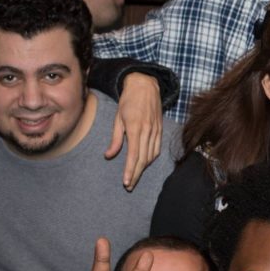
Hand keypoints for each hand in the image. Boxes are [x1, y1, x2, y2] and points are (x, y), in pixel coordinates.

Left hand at [107, 73, 162, 190]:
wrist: (145, 85)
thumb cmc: (128, 100)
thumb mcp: (117, 118)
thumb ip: (115, 139)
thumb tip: (109, 156)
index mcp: (135, 128)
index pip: (133, 155)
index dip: (130, 170)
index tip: (126, 182)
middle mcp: (148, 131)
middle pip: (143, 159)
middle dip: (136, 174)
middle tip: (130, 185)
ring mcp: (156, 131)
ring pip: (151, 156)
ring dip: (143, 168)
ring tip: (135, 176)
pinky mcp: (160, 130)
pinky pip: (157, 149)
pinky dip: (151, 158)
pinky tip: (144, 163)